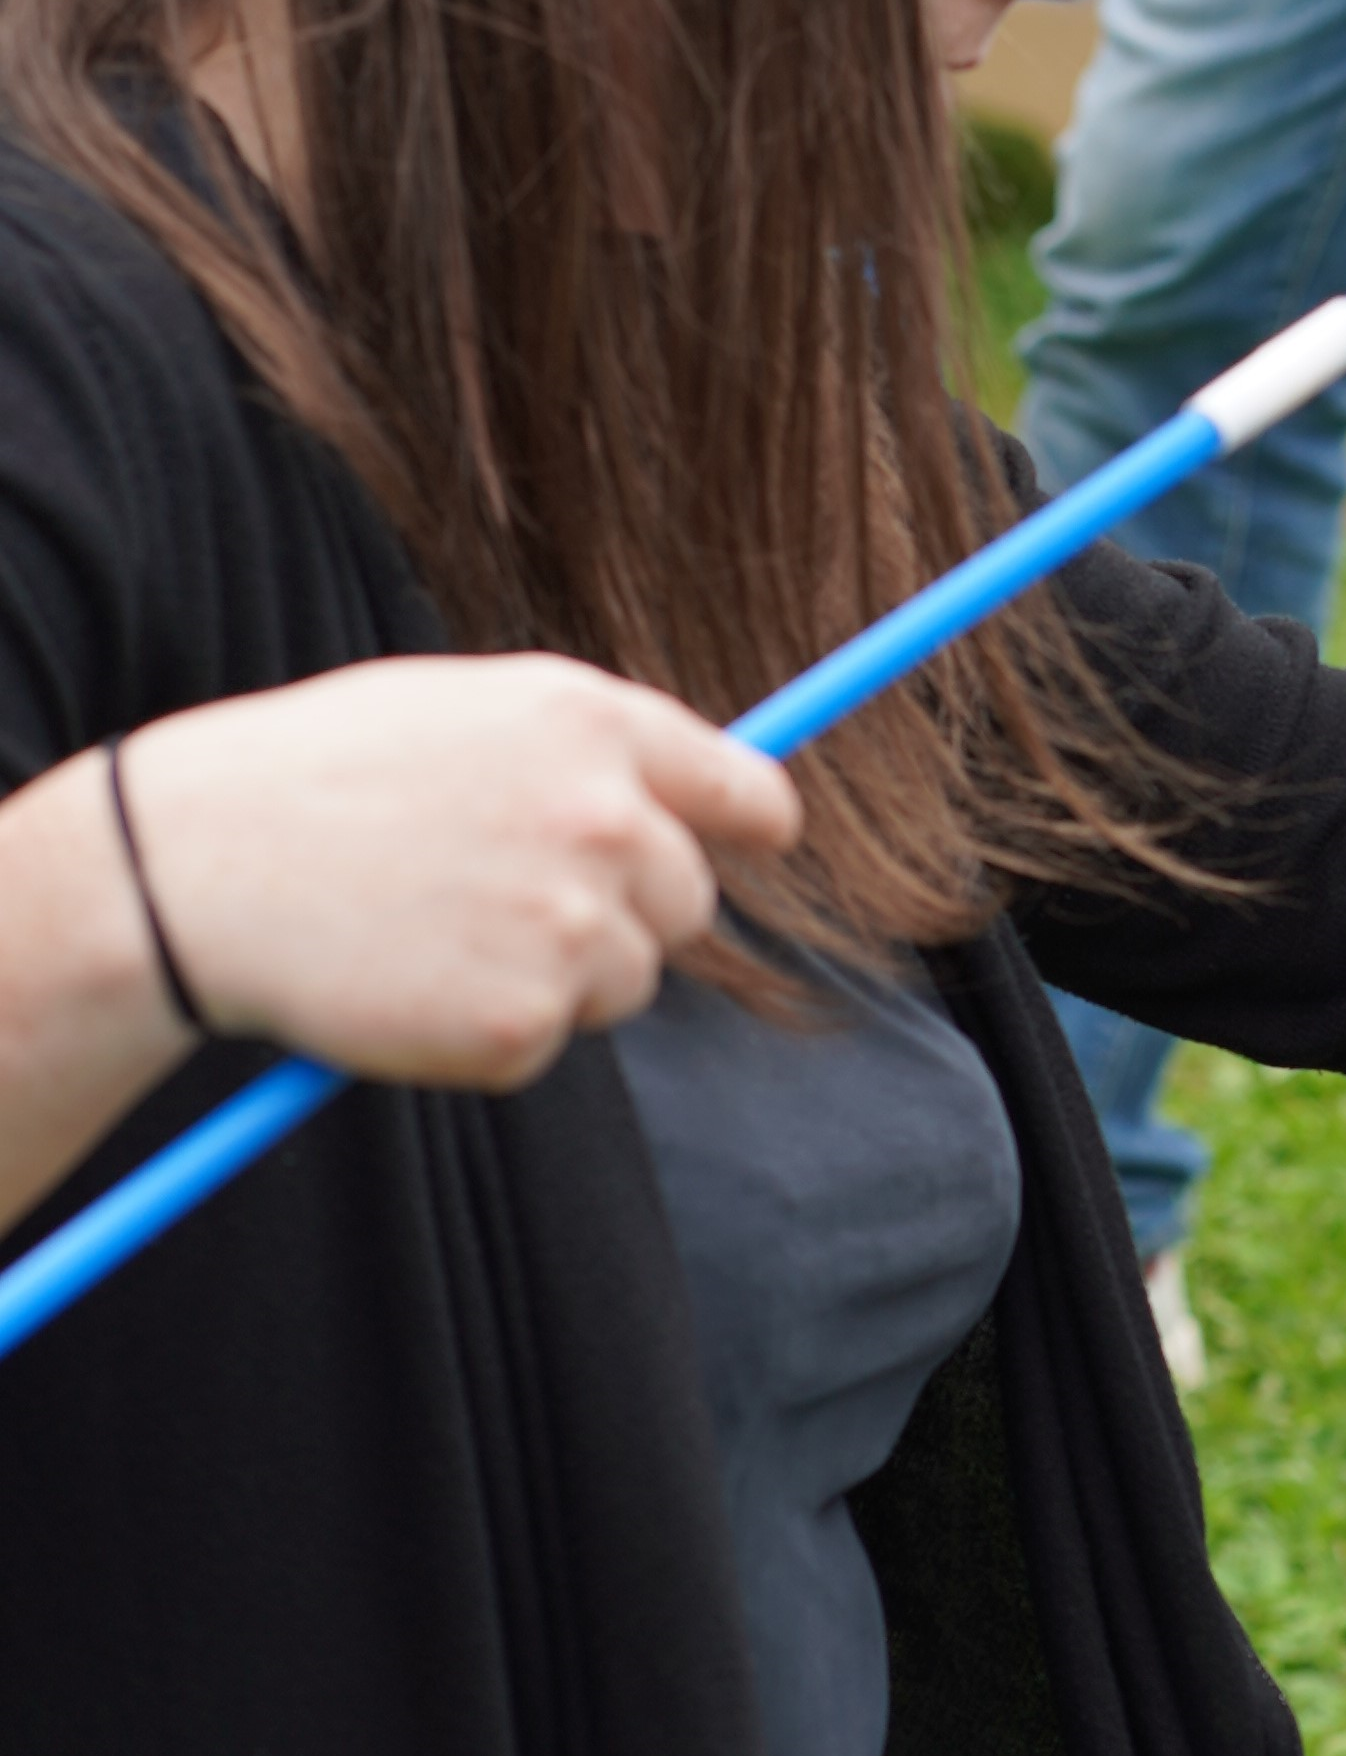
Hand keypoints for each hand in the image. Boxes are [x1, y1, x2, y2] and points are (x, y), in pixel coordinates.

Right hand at [120, 656, 798, 1084]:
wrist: (184, 870)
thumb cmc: (313, 779)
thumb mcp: (458, 713)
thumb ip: (585, 748)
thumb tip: (702, 794)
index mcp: (591, 725)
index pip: (749, 795)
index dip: (748, 826)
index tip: (751, 840)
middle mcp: (606, 820)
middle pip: (688, 902)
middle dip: (620, 909)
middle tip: (494, 895)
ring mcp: (571, 924)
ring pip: (626, 981)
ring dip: (552, 973)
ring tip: (431, 927)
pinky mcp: (527, 1020)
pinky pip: (548, 1042)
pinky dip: (488, 1030)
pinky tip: (406, 980)